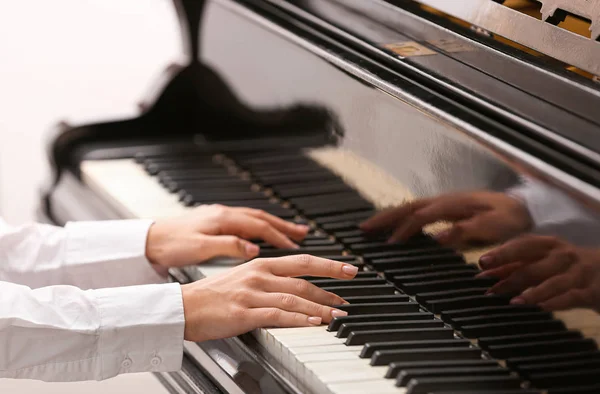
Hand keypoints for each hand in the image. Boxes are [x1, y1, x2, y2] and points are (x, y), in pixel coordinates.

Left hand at [146, 204, 308, 266]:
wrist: (148, 239)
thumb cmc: (170, 244)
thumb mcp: (199, 248)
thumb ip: (228, 247)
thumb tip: (253, 249)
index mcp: (222, 219)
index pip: (259, 226)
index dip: (279, 236)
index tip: (296, 245)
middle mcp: (223, 214)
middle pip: (261, 218)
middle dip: (284, 226)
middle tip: (304, 233)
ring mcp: (218, 216)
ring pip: (253, 218)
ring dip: (273, 224)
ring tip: (289, 232)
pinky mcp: (213, 221)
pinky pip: (244, 221)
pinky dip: (258, 226)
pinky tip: (261, 234)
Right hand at [180, 255, 357, 341]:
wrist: (182, 307)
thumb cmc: (211, 295)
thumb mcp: (243, 279)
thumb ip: (269, 281)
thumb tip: (296, 290)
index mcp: (260, 265)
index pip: (302, 261)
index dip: (329, 265)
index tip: (349, 269)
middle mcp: (258, 275)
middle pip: (303, 279)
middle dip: (330, 288)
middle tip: (348, 297)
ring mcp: (251, 294)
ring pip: (294, 297)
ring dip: (319, 307)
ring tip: (337, 315)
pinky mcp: (244, 312)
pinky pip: (277, 315)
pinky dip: (298, 319)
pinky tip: (313, 323)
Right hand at [360, 191, 531, 248]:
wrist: (526, 208)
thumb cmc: (512, 219)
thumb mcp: (496, 226)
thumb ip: (468, 230)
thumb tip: (438, 236)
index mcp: (453, 204)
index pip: (420, 217)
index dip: (403, 230)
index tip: (388, 245)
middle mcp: (444, 201)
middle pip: (407, 207)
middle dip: (384, 218)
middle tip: (362, 229)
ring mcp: (444, 203)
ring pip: (409, 207)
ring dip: (389, 216)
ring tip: (370, 227)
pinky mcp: (446, 208)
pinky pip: (417, 211)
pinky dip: (401, 216)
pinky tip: (394, 225)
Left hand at [478, 234, 599, 311]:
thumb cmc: (568, 266)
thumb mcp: (544, 261)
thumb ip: (517, 265)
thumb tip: (486, 270)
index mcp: (549, 245)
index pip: (522, 246)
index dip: (502, 253)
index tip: (482, 263)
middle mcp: (563, 255)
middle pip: (534, 264)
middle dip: (510, 275)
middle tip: (491, 287)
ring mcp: (578, 273)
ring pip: (552, 282)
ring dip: (532, 292)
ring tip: (513, 302)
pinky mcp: (591, 291)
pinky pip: (572, 296)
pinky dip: (556, 302)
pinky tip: (542, 308)